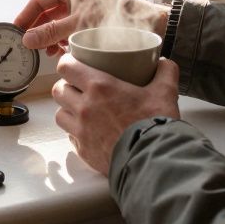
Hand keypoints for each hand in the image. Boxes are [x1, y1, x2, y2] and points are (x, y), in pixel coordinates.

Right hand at [14, 0, 167, 55]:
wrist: (147, 26)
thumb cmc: (114, 20)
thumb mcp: (76, 27)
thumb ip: (49, 33)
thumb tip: (27, 39)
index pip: (39, 0)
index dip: (26, 16)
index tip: (16, 30)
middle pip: (49, 12)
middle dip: (39, 29)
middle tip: (29, 45)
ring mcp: (86, 8)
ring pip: (60, 22)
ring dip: (52, 37)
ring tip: (48, 52)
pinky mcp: (94, 20)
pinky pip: (72, 29)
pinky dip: (65, 40)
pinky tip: (64, 51)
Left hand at [52, 54, 180, 174]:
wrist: (152, 160)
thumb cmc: (155, 124)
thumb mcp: (165, 92)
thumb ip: (165, 72)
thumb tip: (164, 63)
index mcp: (99, 87)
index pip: (66, 67)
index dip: (67, 62)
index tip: (74, 63)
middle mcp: (84, 107)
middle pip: (58, 90)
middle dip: (66, 86)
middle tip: (78, 87)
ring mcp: (81, 130)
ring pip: (60, 114)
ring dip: (67, 110)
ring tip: (80, 109)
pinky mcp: (83, 150)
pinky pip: (71, 137)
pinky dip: (76, 132)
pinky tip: (89, 131)